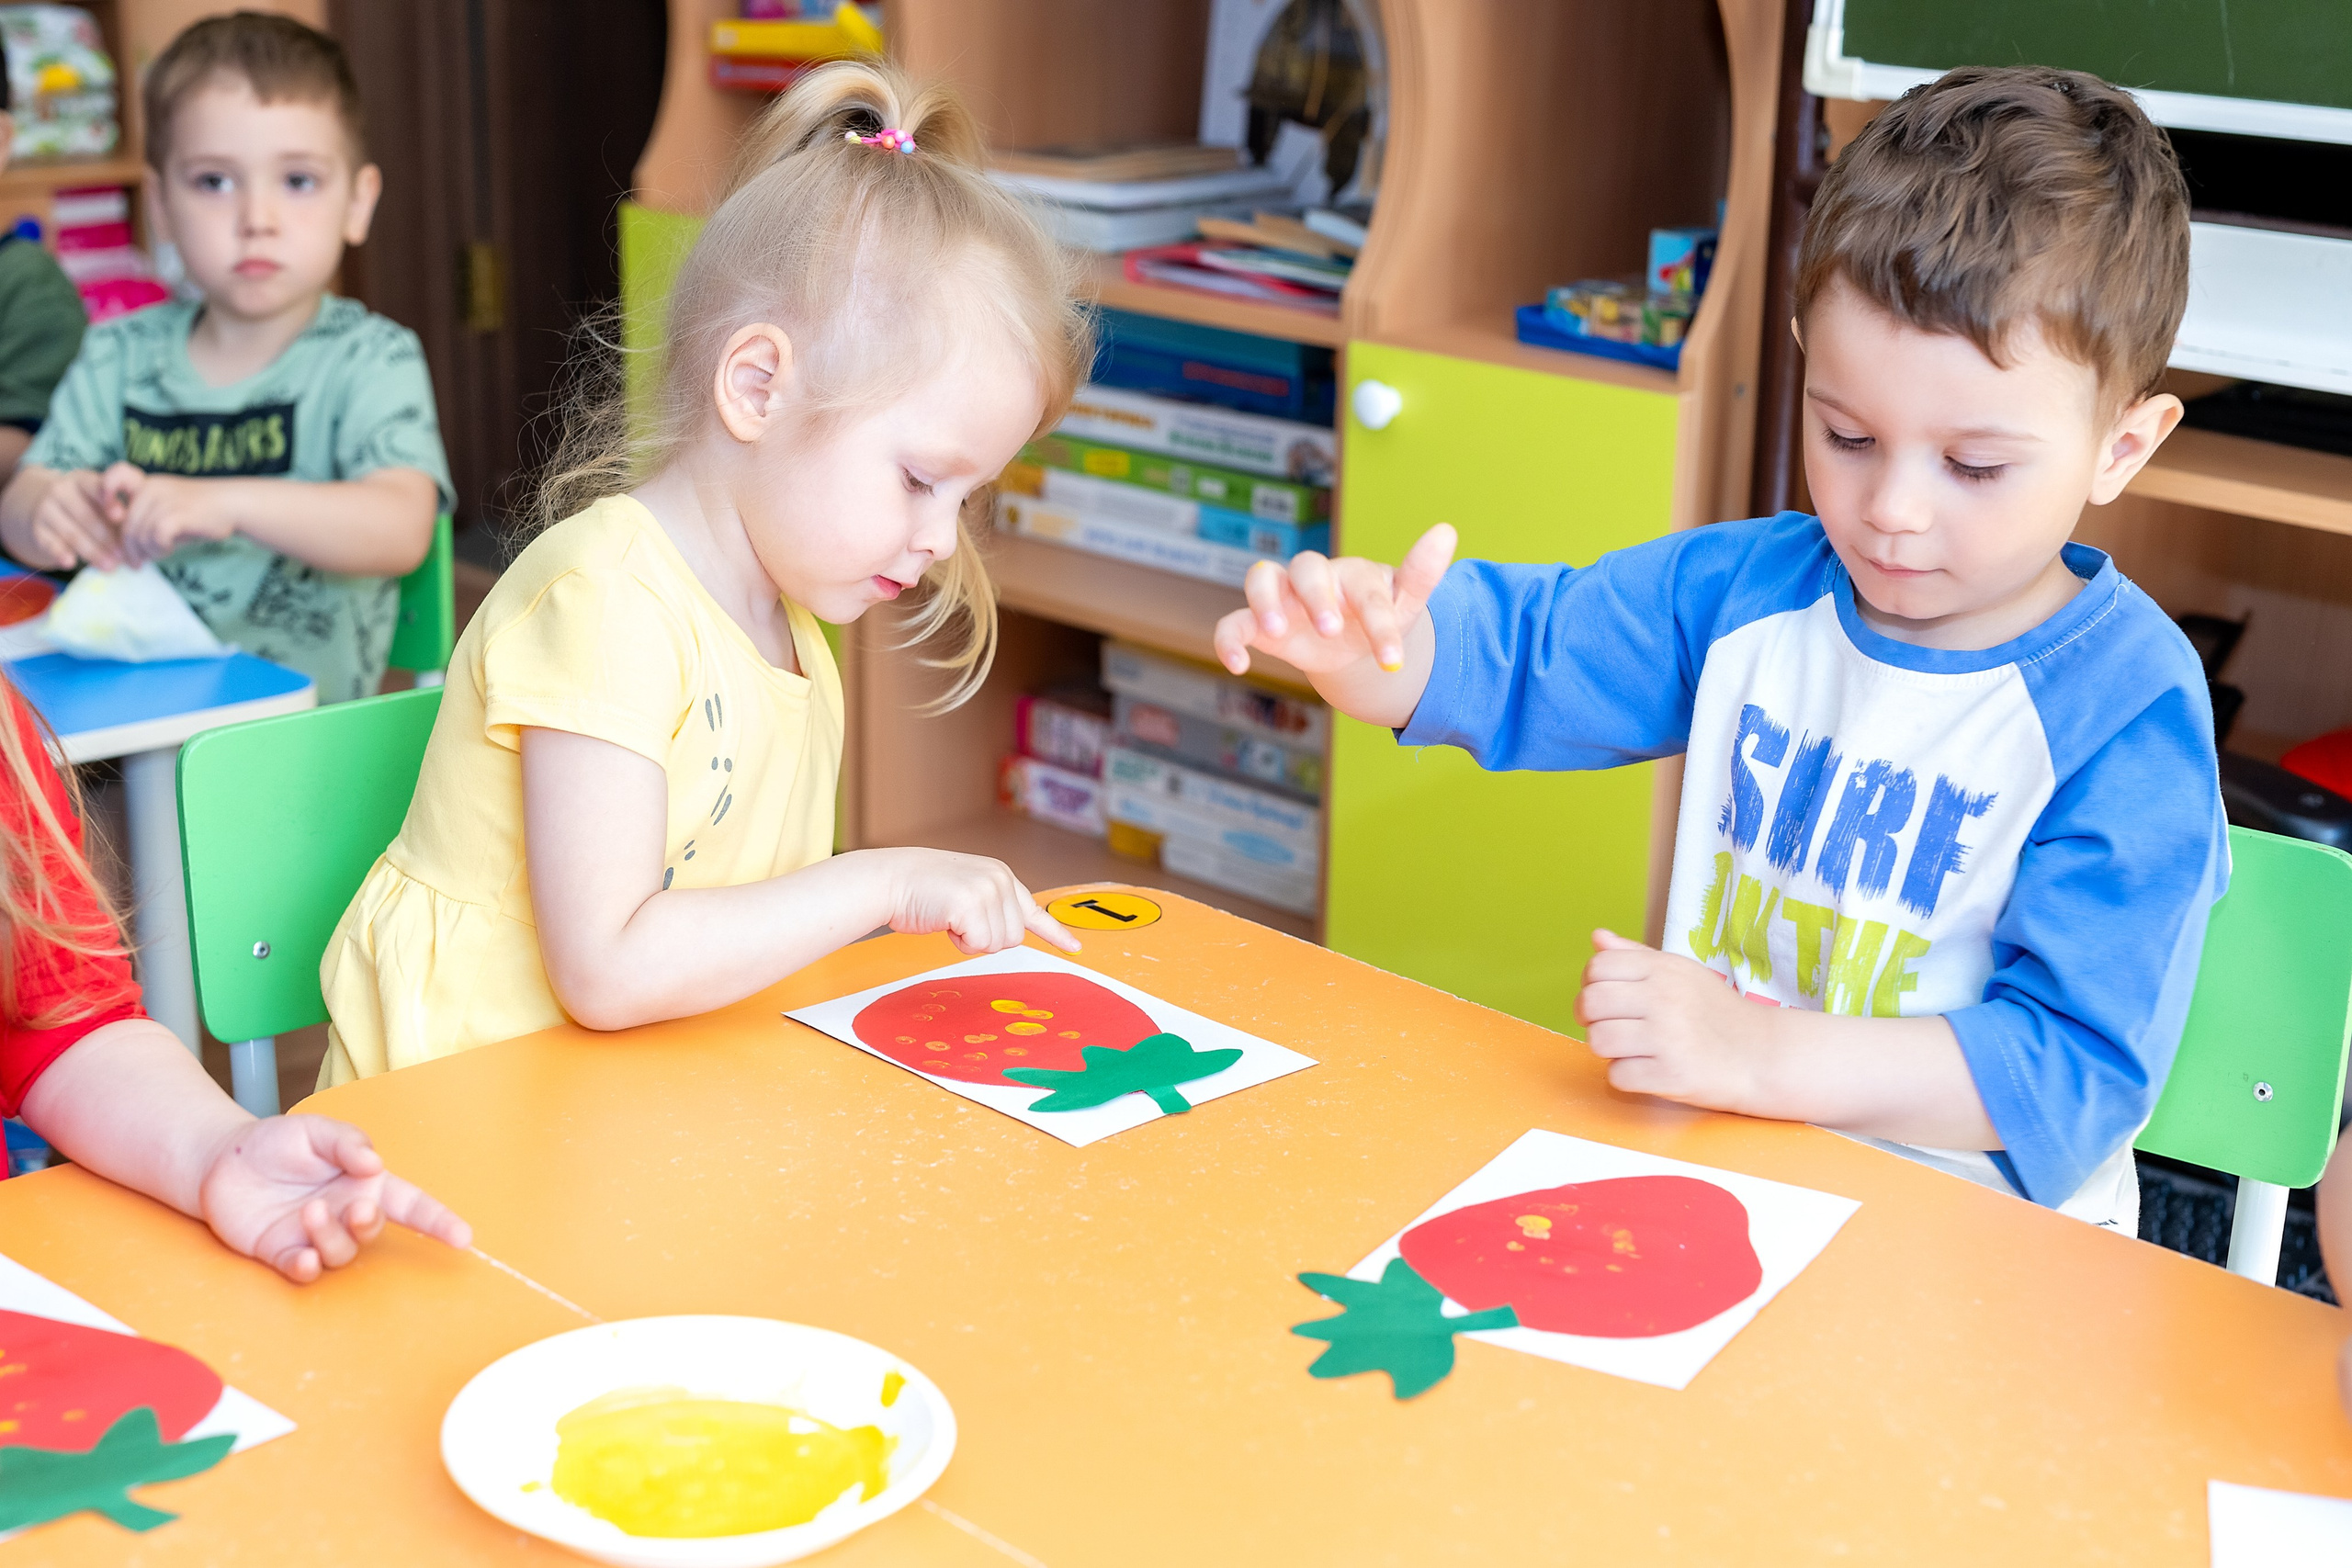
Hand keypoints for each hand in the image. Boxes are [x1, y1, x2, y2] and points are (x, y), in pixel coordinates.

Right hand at [23, 469, 122, 569]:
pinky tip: (70, 563)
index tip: (121, 517)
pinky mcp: (37, 528)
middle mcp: (61, 491)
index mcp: (83, 480)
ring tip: (110, 567)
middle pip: (86, 516)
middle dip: (107, 538)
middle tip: (124, 557)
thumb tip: (138, 533)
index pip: (96, 488)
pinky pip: (49, 542)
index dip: (108, 502)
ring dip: (91, 551)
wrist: (49, 507)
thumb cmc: (91, 506)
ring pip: (71, 532)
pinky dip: (59, 553)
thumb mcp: (103, 499)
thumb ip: (121, 509)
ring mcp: (46, 509)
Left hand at [105, 465, 236, 566]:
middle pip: (126, 524)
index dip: (106, 494)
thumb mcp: (168, 511)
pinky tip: (169, 550)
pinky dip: (160, 549)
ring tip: (159, 555)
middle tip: (136, 563)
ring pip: (140, 534)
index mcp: (147, 484)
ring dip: (148, 551)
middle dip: (129, 548)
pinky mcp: (178, 514)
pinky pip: (156, 537)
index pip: (115, 476)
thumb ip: (146, 523)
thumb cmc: (201, 513)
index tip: (114, 517)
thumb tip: (127, 551)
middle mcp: (152, 488)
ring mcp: (165, 500)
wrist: (234, 505)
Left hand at [197, 1114, 472, 1283]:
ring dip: (330, 1236)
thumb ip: (347, 1142)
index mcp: (363, 1183)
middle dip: (369, 1223)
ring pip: (340, 1253)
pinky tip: (301, 1257)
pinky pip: (304, 1271)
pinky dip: (307, 1268)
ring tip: (306, 1212)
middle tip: (355, 1207)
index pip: (411, 1204)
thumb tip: (374, 1165)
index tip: (464, 1238)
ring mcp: (314, 1236)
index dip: (439, 1221)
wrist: (220, 1161)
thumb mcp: (315, 1129)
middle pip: (374, 1230)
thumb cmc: (276, 1142)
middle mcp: (344, 1213)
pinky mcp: (282, 1253)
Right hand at [883, 848, 1078, 955]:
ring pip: (998, 944)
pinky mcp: (972, 904)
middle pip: (1014, 937)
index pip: (1034, 909)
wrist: (889, 879)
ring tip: (949, 916)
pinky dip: (960, 942)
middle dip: (984, 939)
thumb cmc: (921, 891)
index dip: (1055, 933)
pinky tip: (944, 919)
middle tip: (957, 920)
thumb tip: (1009, 934)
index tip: (1075, 948)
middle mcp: (1001, 878)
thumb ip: (991, 905)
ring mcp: (988, 889)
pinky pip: (979, 945)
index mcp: (1001, 875)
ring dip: (971, 941)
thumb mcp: (967, 890)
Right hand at [1213, 522, 1454, 676]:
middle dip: (1316, 597)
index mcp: (1353, 575)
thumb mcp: (1404, 604)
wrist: (1350, 642)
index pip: (1365, 590)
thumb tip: (1446, 530)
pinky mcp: (1258, 623)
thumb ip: (1422, 573)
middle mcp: (1314, 578)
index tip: (1393, 660)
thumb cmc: (1377, 615)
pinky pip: (1233, 623)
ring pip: (1261, 577)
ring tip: (1277, 632)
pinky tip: (1237, 665)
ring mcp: (1282, 598)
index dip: (1378, 623)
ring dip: (1265, 601)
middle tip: (1331, 630)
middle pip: (1305, 567)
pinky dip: (1228, 640)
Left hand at [1577, 928, 1765, 1111]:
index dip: (1591, 985)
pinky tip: (1648, 1070)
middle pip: (1590, 1003)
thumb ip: (1635, 955)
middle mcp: (1664, 999)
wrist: (1763, 1055)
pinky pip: (1617, 1076)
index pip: (1598, 966)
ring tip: (1633, 1049)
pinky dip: (1627, 1078)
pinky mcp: (1671, 1075)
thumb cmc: (1715, 1012)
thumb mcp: (1682, 972)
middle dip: (1591, 1019)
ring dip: (1609, 1050)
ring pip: (1598, 1041)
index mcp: (1664, 969)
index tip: (1607, 1000)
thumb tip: (1597, 937)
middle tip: (1612, 1027)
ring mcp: (1668, 1038)